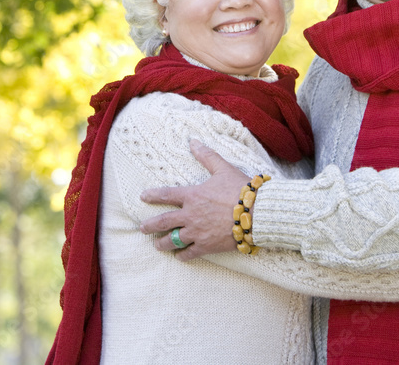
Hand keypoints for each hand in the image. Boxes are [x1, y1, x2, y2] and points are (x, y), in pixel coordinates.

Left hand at [139, 140, 249, 260]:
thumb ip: (207, 156)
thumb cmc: (240, 189)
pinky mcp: (207, 246)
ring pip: (173, 241)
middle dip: (150, 225)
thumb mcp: (223, 169)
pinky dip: (183, 256)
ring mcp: (197, 232)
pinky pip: (190, 253)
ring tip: (156, 246)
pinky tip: (179, 257)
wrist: (256, 212)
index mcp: (193, 195)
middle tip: (142, 228)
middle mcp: (190, 215)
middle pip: (163, 222)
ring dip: (163, 243)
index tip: (143, 197)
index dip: (153, 195)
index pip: (166, 194)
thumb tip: (194, 141)